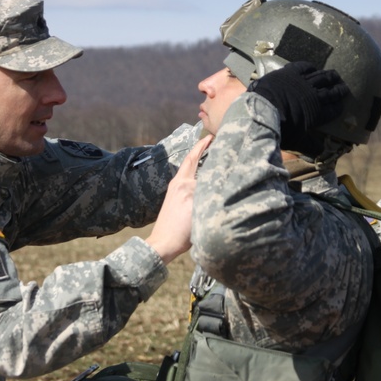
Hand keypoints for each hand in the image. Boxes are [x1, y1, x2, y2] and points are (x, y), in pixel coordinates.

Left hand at [145, 135, 211, 263]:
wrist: (163, 244)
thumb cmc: (181, 232)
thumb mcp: (198, 211)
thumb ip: (206, 193)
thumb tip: (217, 180)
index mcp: (183, 184)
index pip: (194, 158)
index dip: (203, 146)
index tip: (213, 136)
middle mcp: (178, 183)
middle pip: (190, 160)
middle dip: (200, 149)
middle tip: (212, 140)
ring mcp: (174, 189)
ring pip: (188, 168)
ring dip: (198, 159)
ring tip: (210, 153)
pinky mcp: (173, 197)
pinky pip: (186, 177)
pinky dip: (195, 170)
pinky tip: (202, 173)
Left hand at [248, 61, 348, 151]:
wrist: (263, 111)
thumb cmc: (280, 130)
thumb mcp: (296, 142)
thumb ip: (310, 147)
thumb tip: (321, 155)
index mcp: (317, 114)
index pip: (332, 110)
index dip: (338, 108)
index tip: (342, 105)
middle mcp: (314, 96)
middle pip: (331, 92)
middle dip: (339, 91)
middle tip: (344, 88)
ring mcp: (303, 83)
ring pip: (321, 77)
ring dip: (330, 76)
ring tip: (336, 76)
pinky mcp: (291, 73)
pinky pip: (304, 67)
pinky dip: (310, 67)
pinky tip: (313, 67)